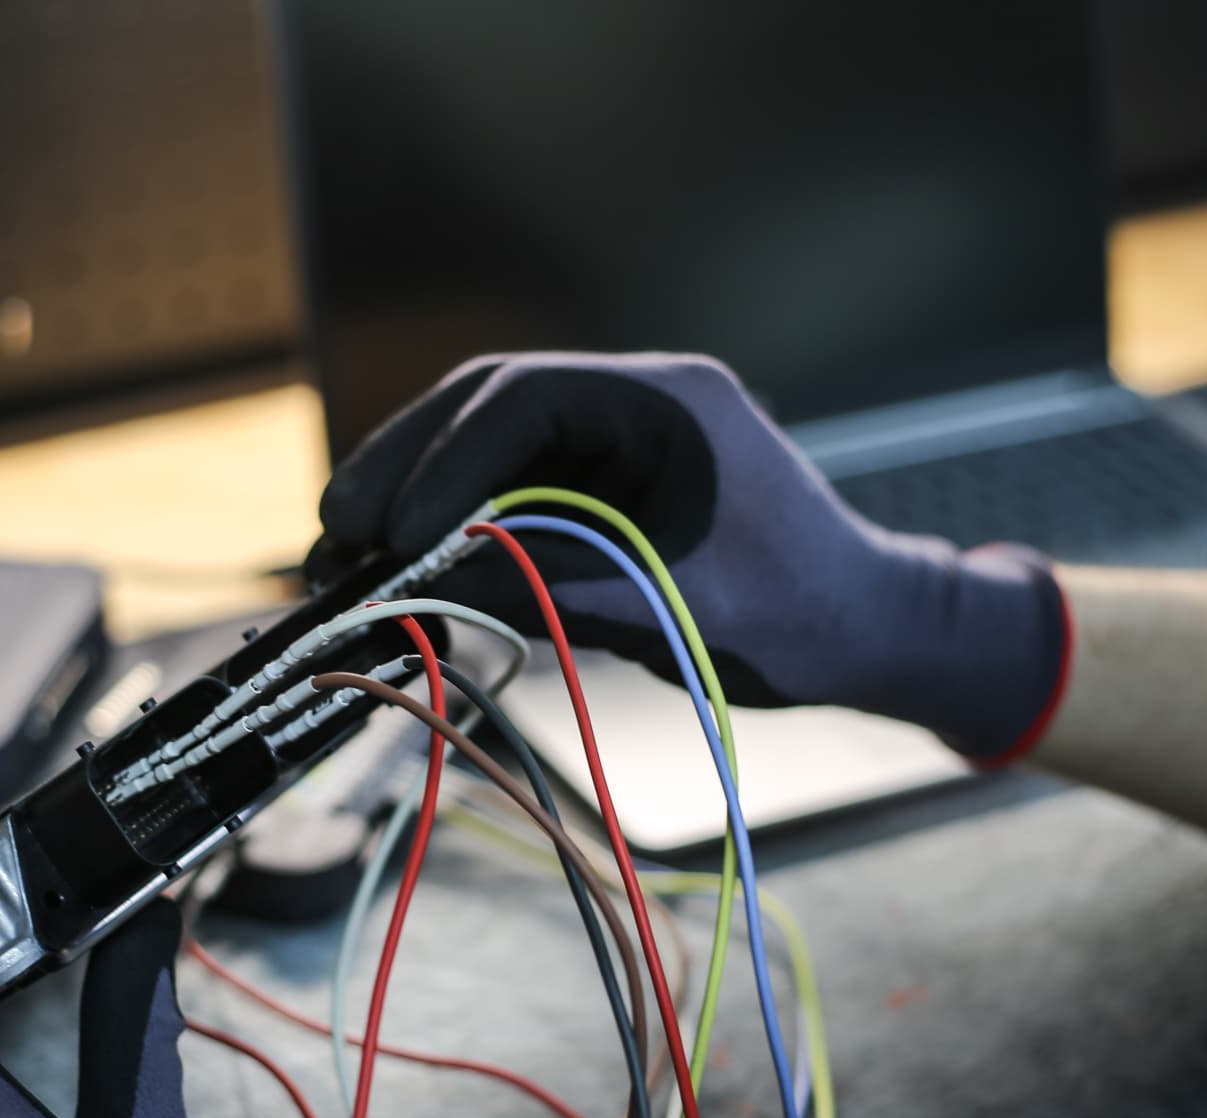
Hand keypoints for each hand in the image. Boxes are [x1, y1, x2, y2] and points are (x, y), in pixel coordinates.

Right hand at [309, 351, 1069, 757]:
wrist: (866, 631)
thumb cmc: (798, 618)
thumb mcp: (666, 605)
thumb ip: (547, 584)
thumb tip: (425, 582)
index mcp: (672, 402)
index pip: (526, 400)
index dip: (444, 460)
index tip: (393, 527)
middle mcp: (641, 398)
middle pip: (491, 403)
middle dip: (408, 464)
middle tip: (340, 528)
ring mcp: (624, 434)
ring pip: (492, 439)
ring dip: (421, 487)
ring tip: (353, 546)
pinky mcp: (611, 477)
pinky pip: (516, 478)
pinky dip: (458, 514)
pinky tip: (411, 552)